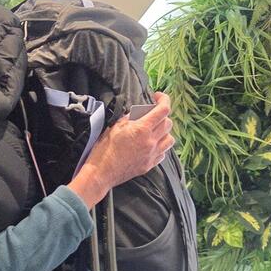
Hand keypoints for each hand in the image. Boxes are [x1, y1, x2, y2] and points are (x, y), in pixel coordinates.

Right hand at [68, 92, 174, 207]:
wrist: (101, 173)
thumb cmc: (104, 149)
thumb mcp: (115, 126)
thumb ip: (131, 117)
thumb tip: (139, 112)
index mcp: (142, 129)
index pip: (163, 109)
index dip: (163, 99)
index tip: (157, 97)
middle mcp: (150, 142)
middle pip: (168, 123)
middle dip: (161, 116)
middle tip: (151, 115)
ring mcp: (152, 155)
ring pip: (170, 139)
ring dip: (164, 132)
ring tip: (154, 131)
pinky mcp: (149, 165)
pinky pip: (163, 153)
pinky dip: (160, 146)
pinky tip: (150, 145)